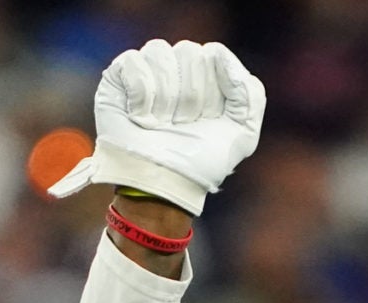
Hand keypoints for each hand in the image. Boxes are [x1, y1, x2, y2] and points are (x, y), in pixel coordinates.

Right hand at [74, 38, 264, 212]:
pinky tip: (140, 118)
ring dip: (165, 97)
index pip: (213, 55)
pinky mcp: (118, 76)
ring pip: (160, 52)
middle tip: (181, 125)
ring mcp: (146, 68)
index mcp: (206, 73)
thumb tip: (218, 52)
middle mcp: (176, 66)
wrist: (164, 186)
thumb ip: (250, 93)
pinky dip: (141, 96)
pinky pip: (133, 63)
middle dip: (190, 97)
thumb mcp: (243, 134)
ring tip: (160, 123)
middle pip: (188, 52)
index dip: (213, 91)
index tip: (206, 119)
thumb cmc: (201, 163)